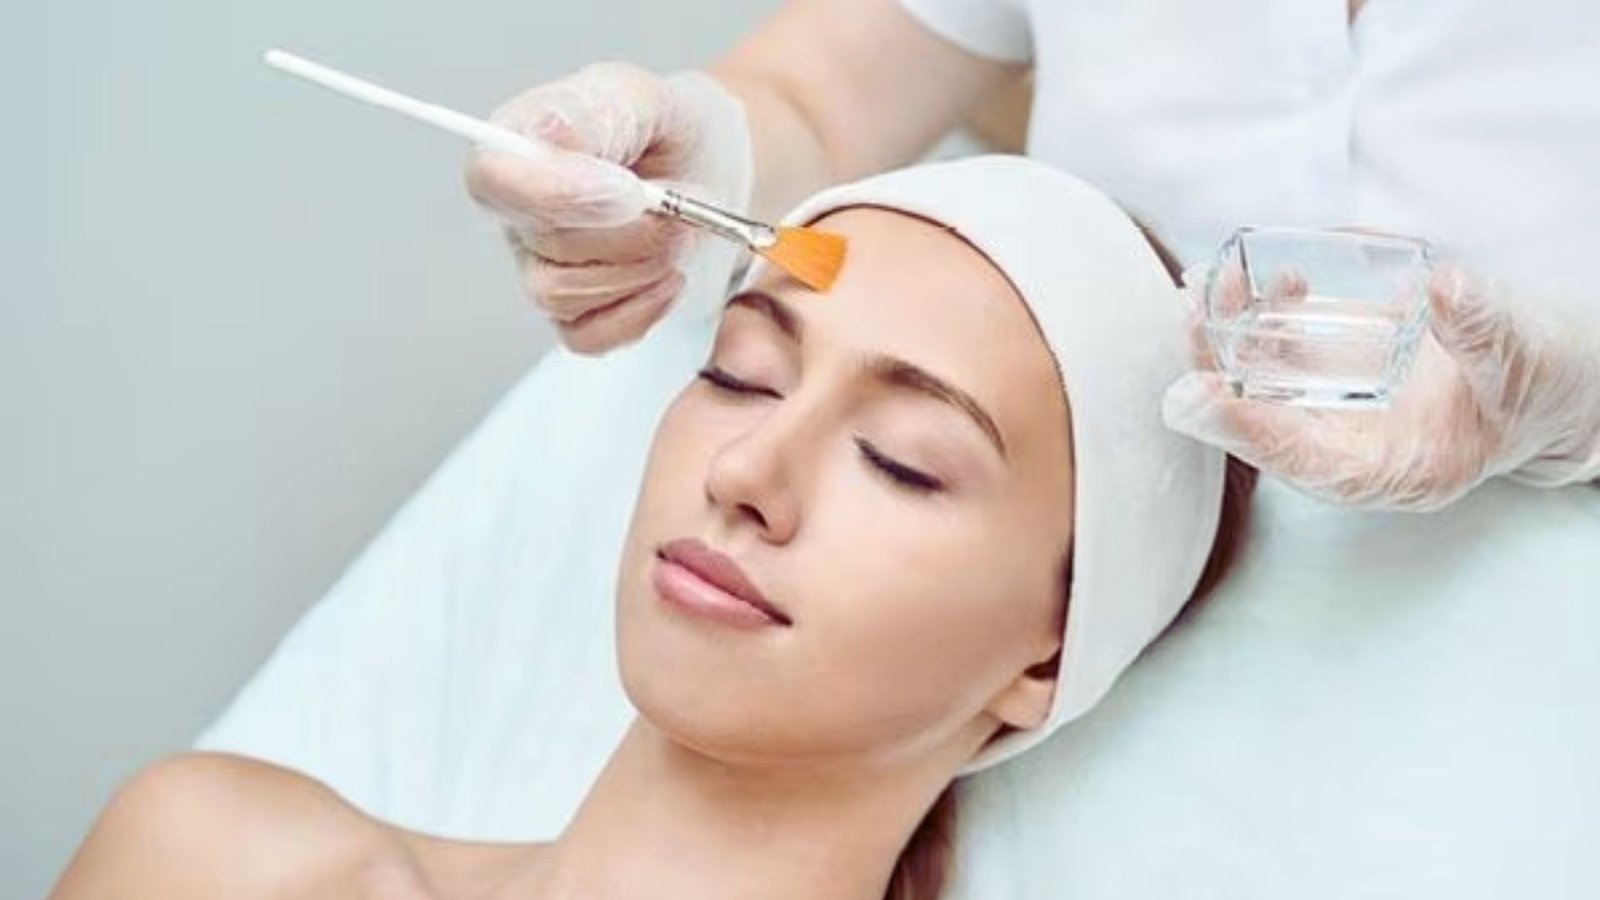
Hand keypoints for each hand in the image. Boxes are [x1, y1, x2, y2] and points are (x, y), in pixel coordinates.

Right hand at [464, 63, 751, 352]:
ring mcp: (540, 267)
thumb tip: (552, 140)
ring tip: (678, 236)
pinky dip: (640, 311)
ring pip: (561, 296)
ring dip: (638, 270)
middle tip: (677, 210)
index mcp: (517, 145)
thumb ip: (594, 113)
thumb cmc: (668, 132)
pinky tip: (667, 278)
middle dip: (628, 233)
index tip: (629, 192)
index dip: (557, 194)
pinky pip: (587, 336)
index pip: (491, 178)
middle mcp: (518, 212)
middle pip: (543, 245)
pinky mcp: (574, 313)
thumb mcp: (642, 96)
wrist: (714, 175)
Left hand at [1163, 264, 1599, 510]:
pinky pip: (1285, 352)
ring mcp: (1339, 409)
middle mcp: (1352, 447)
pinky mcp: (1338, 372)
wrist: (1549, 378)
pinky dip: (1263, 316)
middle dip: (1215, 375)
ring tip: (1204, 285)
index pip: (1304, 463)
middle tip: (1187, 317)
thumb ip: (1482, 330)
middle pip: (1263, 423)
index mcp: (1395, 471)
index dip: (1244, 432)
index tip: (1194, 398)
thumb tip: (1441, 285)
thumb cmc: (1539, 386)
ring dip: (1227, 337)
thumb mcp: (1523, 362)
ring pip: (1263, 383)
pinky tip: (1264, 277)